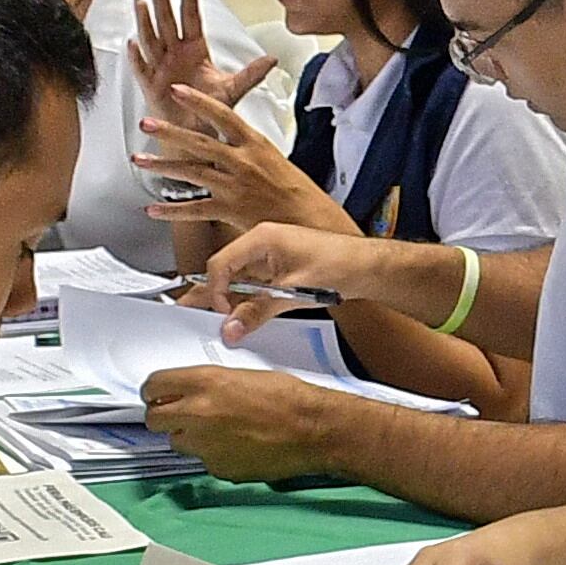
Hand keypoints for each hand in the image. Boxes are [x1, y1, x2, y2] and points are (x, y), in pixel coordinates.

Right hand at [128, 0, 279, 109]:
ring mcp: (161, 67)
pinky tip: (132, 43)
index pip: (191, 18)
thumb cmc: (210, 109)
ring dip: (145, 20)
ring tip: (141, 2)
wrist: (196, 132)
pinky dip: (137, 56)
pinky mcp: (151, 86)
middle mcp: (176, 54)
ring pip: (152, 38)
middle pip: (167, 20)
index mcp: (195, 50)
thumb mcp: (234, 89)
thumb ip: (251, 74)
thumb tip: (272, 60)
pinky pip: (142, 68)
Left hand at [135, 75, 338, 234]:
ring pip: (191, 172)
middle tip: (147, 122)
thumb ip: (250, 151)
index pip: (223, 114)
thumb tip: (234, 144)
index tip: (177, 90)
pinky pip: (195, 209)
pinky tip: (154, 210)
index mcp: (256, 144)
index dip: (198, 100)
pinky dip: (172, 210)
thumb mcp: (275, 160)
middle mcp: (243, 161)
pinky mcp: (230, 209)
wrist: (311, 220)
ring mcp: (235, 185)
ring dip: (162, 166)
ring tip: (140, 161)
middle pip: (199, 141)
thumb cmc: (297, 193)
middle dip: (169, 131)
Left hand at [139, 362, 347, 481]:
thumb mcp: (242, 375)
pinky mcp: (218, 468)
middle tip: (179, 415)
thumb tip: (190, 393)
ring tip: (216, 431)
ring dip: (188, 437)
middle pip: (153, 419)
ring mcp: (205, 445)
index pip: (152, 386)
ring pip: (176, 443)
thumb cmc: (287, 397)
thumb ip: (208, 385)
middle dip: (163, 416)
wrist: (312, 429)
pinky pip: (203, 461)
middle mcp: (197, 413)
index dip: (155, 391)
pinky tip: (236, 446)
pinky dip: (213, 454)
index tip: (160, 395)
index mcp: (204, 382)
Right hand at [196, 221, 380, 339]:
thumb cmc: (338, 265)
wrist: (366, 267)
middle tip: (199, 314)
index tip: (222, 312)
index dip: (215, 290)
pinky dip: (248, 300)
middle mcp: (262, 243)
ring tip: (221, 321)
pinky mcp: (279, 269)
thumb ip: (258, 311)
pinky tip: (244, 316)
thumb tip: (231, 326)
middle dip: (215, 294)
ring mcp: (270, 256)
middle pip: (226, 270)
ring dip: (232, 300)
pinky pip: (255, 284)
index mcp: (261, 238)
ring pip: (239, 279)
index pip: (220, 263)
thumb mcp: (292, 292)